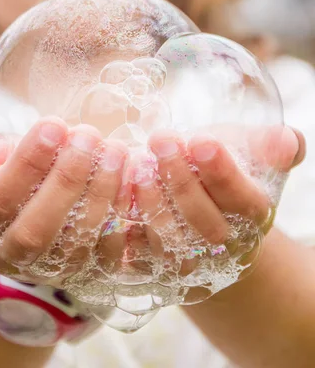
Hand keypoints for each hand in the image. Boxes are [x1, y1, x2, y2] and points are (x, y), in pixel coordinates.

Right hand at [0, 118, 127, 283]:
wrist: (23, 221)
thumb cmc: (5, 178)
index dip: (26, 163)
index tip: (54, 124)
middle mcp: (12, 254)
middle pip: (37, 229)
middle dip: (67, 179)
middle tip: (88, 136)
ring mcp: (51, 268)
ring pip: (76, 242)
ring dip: (100, 193)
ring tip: (115, 150)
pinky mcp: (87, 271)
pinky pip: (109, 251)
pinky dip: (123, 215)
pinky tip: (132, 179)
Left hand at [122, 125, 304, 285]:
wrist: (199, 212)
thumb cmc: (222, 173)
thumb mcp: (250, 152)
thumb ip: (274, 144)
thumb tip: (287, 141)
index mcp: (253, 216)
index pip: (243, 200)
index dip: (222, 173)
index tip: (200, 141)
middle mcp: (222, 246)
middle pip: (203, 222)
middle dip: (181, 179)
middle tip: (161, 139)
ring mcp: (186, 261)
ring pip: (169, 240)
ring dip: (152, 200)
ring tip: (138, 162)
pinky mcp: (150, 264)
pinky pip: (135, 249)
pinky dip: (124, 219)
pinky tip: (116, 187)